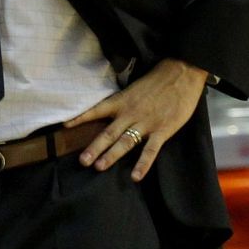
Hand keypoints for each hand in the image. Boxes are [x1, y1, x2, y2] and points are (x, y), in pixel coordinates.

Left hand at [65, 58, 209, 181]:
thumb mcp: (136, 87)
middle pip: (109, 133)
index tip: (65, 126)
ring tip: (99, 167)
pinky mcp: (163, 130)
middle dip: (95, 147)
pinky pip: (150, 150)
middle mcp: (131, 113)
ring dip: (112, 155)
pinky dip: (143, 164)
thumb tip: (112, 112)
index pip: (98, 110)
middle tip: (83, 161)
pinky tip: (136, 176)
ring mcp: (147, 122)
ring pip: (126, 142)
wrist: (183, 72)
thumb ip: (125, 101)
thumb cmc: (160, 79)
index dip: (81, 118)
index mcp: (124, 100)